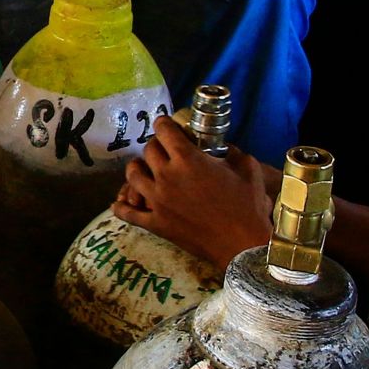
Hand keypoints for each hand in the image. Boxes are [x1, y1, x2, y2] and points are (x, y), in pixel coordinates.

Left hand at [110, 115, 277, 269]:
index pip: (164, 130)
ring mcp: (158, 200)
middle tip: (164, 149)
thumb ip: (232, 152)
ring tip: (145, 170)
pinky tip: (120, 202)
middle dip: (156, 145)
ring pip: (132, 175)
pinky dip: (121, 206)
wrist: (243, 244)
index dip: (164, 124)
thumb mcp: (248, 169)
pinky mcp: (155, 223)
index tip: (166, 125)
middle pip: (148, 150)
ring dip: (138, 168)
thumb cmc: (248, 206)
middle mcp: (167, 175)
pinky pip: (128, 213)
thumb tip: (224, 148)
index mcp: (188, 159)